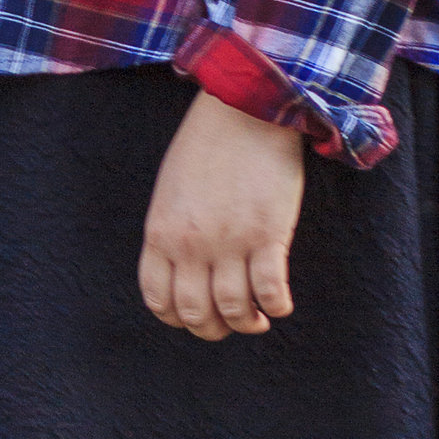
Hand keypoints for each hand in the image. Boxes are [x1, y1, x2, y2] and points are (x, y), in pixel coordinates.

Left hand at [138, 88, 304, 339]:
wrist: (244, 109)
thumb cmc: (207, 144)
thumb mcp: (171, 191)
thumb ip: (172, 230)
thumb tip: (182, 268)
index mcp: (161, 233)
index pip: (158, 299)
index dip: (177, 319)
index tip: (194, 318)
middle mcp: (191, 244)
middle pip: (195, 313)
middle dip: (212, 329)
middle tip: (229, 324)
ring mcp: (229, 242)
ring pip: (234, 310)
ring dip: (247, 324)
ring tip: (257, 320)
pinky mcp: (267, 234)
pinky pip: (270, 291)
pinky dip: (276, 306)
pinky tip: (279, 304)